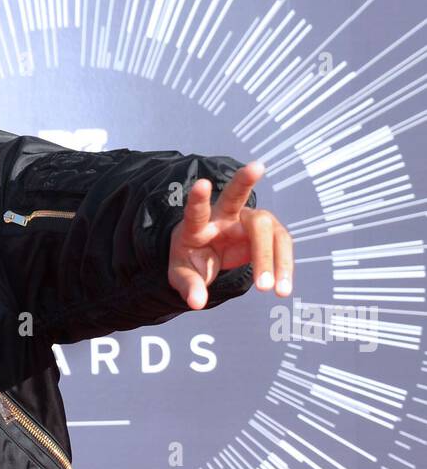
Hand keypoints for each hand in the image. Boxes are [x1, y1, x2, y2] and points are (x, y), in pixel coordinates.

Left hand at [167, 160, 293, 309]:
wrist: (207, 256)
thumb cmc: (192, 261)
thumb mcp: (183, 277)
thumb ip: (189, 287)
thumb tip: (197, 302)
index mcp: (197, 226)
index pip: (196, 211)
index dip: (198, 198)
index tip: (202, 184)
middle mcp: (224, 216)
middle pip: (236, 197)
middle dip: (245, 182)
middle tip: (258, 166)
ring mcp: (248, 221)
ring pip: (266, 227)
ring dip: (271, 258)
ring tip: (274, 291)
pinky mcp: (268, 232)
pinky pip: (281, 245)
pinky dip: (284, 267)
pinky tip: (283, 287)